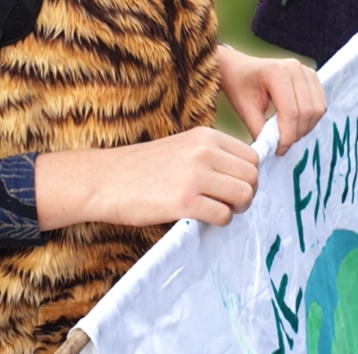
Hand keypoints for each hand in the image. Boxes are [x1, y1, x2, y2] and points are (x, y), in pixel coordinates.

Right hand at [34, 127, 259, 230]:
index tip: (233, 187)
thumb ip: (210, 155)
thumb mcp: (182, 147)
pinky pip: (223, 215)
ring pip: (244, 195)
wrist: (106, 179)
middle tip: (228, 204)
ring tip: (217, 211)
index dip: (247, 176)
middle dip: (246, 194)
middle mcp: (204, 151)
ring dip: (236, 209)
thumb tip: (242, 175)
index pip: (251, 156)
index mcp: (205, 136)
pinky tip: (202, 218)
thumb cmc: (144, 168)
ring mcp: (195, 175)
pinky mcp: (184, 201)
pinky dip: (219, 221)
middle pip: (252, 176)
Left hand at [218, 44, 327, 155]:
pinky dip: (311, 119)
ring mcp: (305, 70)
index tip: (278, 150)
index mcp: (276, 71)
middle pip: (307, 111)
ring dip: (305, 128)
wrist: (240, 68)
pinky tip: (295, 123)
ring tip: (288, 134)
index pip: (291, 111)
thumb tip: (273, 150)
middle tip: (282, 145)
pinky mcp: (311, 76)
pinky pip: (320, 104)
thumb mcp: (244, 108)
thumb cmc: (239, 85)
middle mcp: (295, 68)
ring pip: (317, 109)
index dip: (287, 136)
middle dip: (296, 134)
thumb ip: (260, 130)